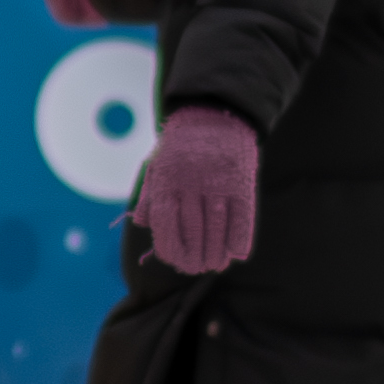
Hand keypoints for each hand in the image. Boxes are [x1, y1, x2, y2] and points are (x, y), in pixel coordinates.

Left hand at [130, 104, 260, 274]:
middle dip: (195, 256)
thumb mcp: (158, 164)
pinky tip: (237, 253)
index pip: (166, 225)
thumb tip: (141, 224)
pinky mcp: (241, 181)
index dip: (171, 249)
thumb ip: (150, 195)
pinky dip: (240, 238)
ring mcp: (218, 182)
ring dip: (217, 252)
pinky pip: (242, 217)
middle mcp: (191, 183)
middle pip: (193, 231)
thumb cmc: (182, 146)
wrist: (214, 114)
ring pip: (217, 228)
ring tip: (216, 264)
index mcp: (167, 180)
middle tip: (198, 268)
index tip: (176, 261)